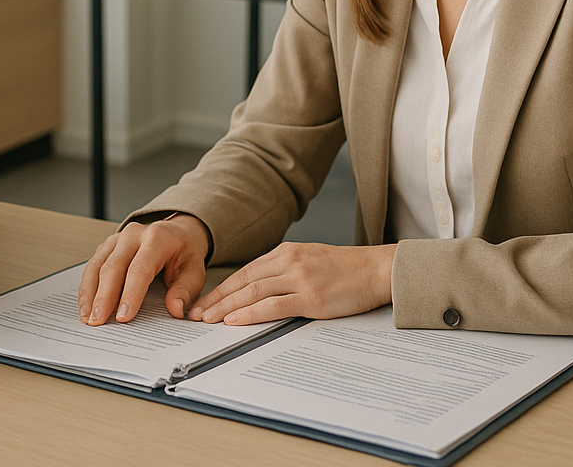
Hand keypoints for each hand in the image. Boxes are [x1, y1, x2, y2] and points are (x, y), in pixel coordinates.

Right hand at [77, 214, 211, 325]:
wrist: (177, 233)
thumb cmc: (184, 253)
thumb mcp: (195, 271)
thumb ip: (185, 291)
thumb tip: (175, 310)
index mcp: (157, 238)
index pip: (140, 268)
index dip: (130, 294)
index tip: (123, 317)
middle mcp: (133, 235)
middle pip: (113, 267)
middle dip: (104, 297)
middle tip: (98, 321)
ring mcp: (117, 239)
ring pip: (97, 266)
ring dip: (90, 294)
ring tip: (87, 317)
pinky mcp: (106, 246)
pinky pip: (92, 266)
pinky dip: (87, 288)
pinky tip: (85, 306)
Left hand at [190, 242, 395, 324]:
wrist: (377, 269)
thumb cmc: (346, 269)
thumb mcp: (309, 260)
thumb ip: (285, 270)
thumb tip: (260, 289)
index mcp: (285, 253)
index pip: (245, 272)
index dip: (221, 288)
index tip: (204, 301)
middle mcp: (287, 262)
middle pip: (243, 282)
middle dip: (216, 299)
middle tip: (195, 313)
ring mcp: (298, 278)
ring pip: (252, 293)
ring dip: (225, 307)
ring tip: (206, 319)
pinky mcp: (310, 297)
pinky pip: (273, 306)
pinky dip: (250, 313)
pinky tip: (234, 320)